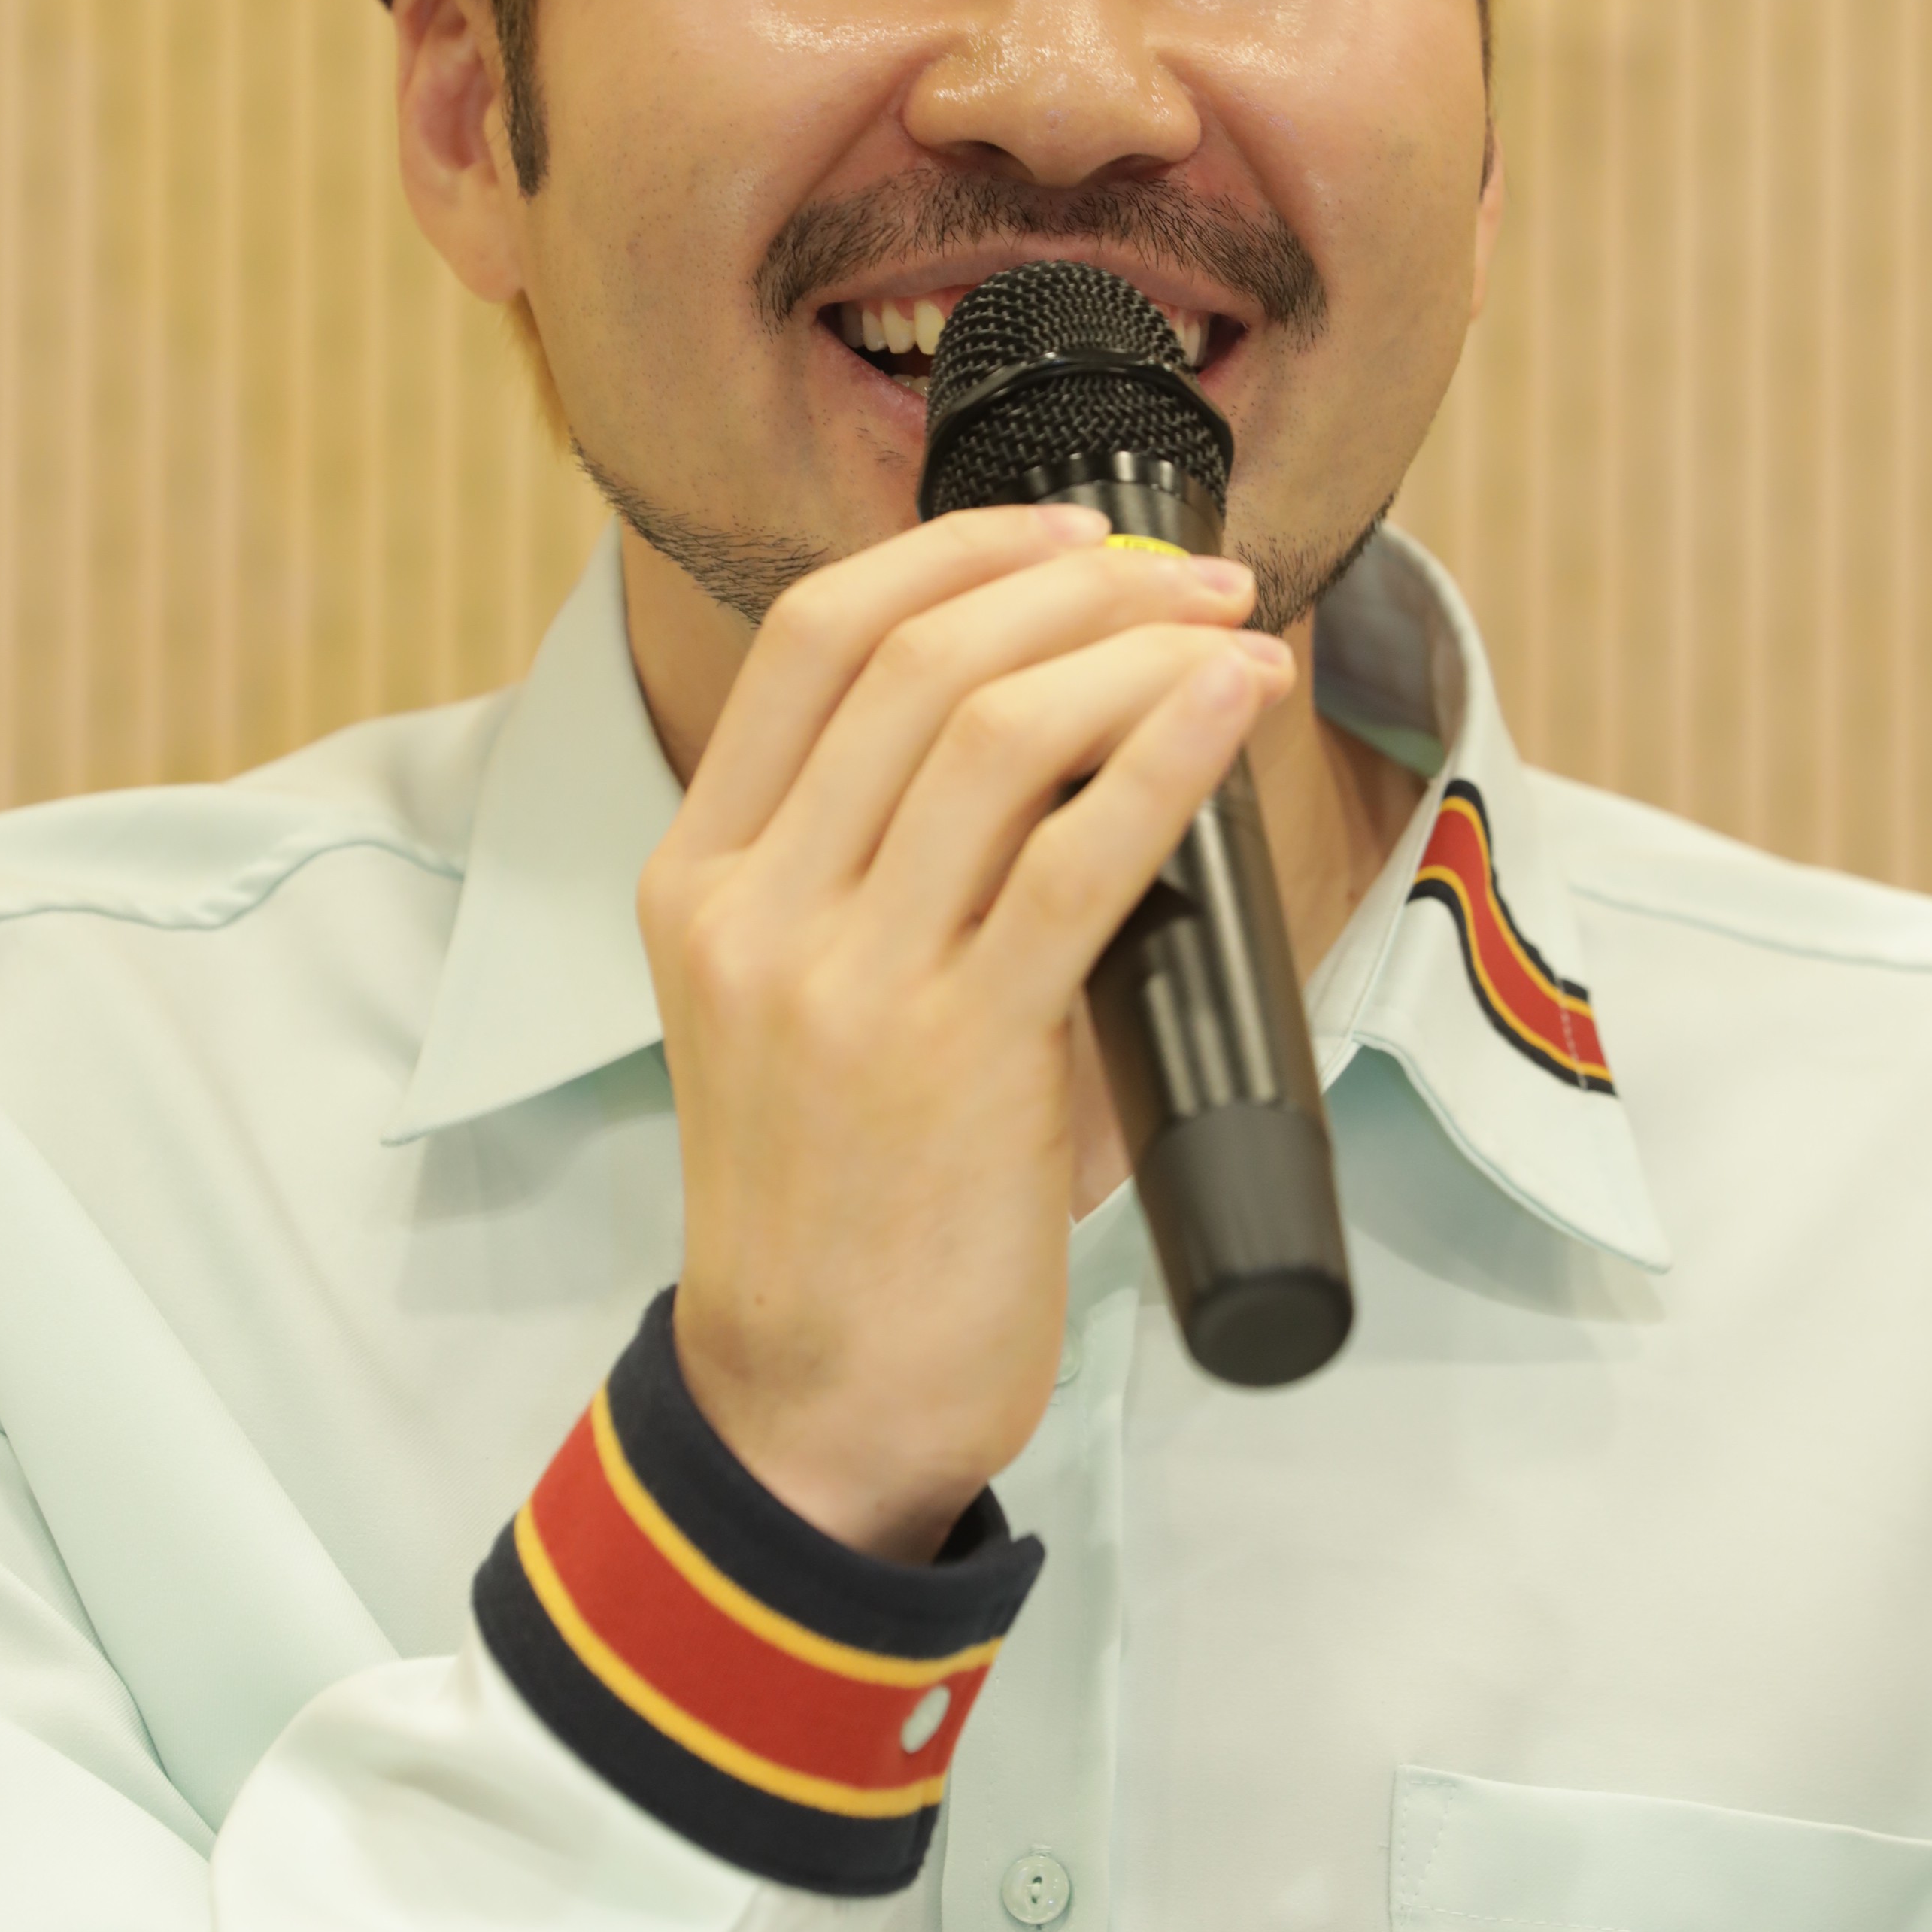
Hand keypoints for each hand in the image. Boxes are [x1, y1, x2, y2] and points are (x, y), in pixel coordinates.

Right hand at [639, 503, 1291, 1561]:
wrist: (814, 1401)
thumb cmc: (836, 1200)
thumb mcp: (791, 1004)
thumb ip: (875, 867)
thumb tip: (1063, 723)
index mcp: (699, 877)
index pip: (808, 638)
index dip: (952, 553)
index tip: (1067, 530)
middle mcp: (755, 909)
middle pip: (915, 659)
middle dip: (1076, 581)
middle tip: (1189, 573)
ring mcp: (845, 981)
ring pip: (996, 732)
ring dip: (1137, 648)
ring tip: (1230, 626)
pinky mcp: (955, 1056)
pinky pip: (1077, 857)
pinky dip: (1170, 754)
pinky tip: (1232, 706)